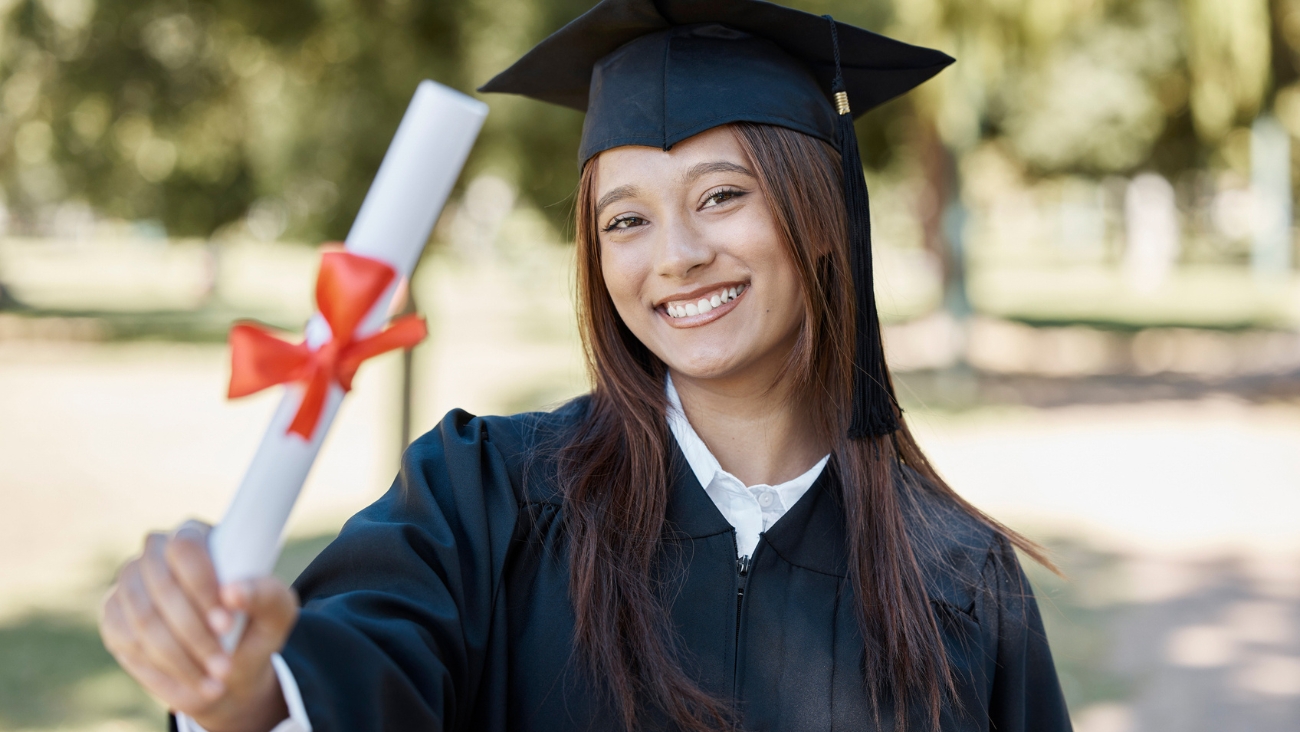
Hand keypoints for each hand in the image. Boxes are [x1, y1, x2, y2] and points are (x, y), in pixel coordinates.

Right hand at [99, 520, 298, 731]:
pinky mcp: (113, 615)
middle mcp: (156, 551)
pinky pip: (128, 643)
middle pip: (162, 587)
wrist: (227, 665)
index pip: (186, 546)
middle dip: (195, 635)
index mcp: (197, 534)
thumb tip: (233, 591)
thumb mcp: (277, 612)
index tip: (226, 624)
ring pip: (144, 621)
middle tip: (225, 666)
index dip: (202, 586)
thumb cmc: (256, 625)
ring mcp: (130, 582)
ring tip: (215, 683)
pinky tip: (190, 682)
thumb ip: (266, 594)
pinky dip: (161, 670)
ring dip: (181, 659)